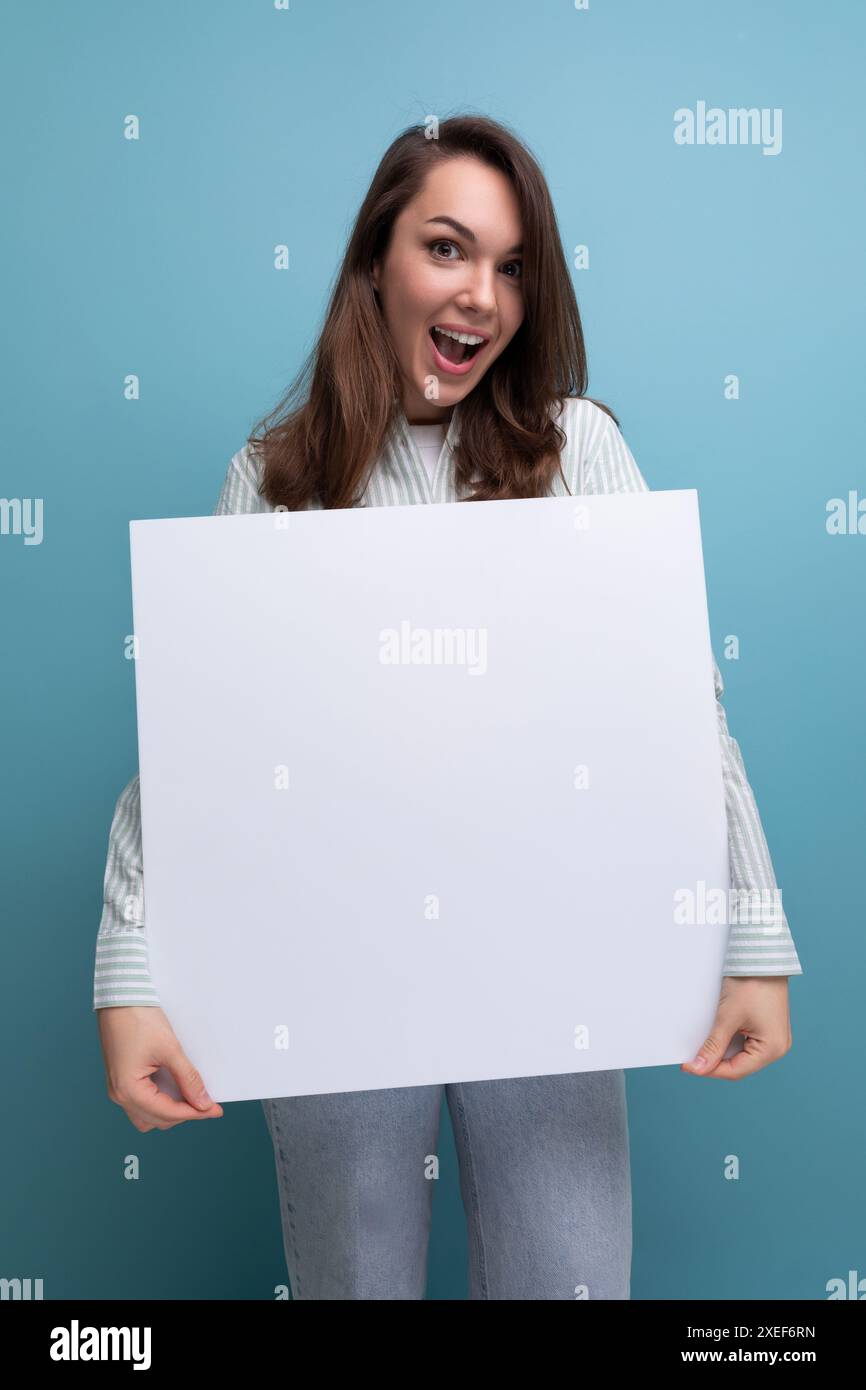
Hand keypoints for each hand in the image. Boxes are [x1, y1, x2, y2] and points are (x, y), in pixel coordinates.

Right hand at [98, 1005, 223, 1130]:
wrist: (119, 997)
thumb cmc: (138, 1019)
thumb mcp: (169, 1049)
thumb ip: (187, 1078)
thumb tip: (203, 1102)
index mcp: (128, 1090)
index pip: (167, 1113)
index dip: (194, 1113)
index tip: (215, 1109)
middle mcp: (119, 1095)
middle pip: (157, 1120)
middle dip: (184, 1113)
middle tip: (208, 1102)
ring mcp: (118, 1088)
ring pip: (148, 1115)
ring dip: (170, 1111)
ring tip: (192, 1097)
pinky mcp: (121, 1079)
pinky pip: (142, 1102)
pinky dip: (160, 1101)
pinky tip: (175, 1088)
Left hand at [680, 976, 792, 1079]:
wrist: (762, 957)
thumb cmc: (751, 984)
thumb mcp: (728, 1018)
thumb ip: (713, 1046)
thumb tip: (698, 1067)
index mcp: (772, 1049)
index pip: (735, 1071)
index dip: (709, 1070)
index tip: (688, 1066)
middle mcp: (777, 1047)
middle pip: (738, 1064)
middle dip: (714, 1060)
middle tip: (691, 1055)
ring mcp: (772, 1036)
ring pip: (739, 1052)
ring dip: (720, 1049)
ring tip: (701, 1042)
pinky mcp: (765, 1026)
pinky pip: (744, 1040)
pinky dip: (728, 1038)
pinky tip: (714, 1032)